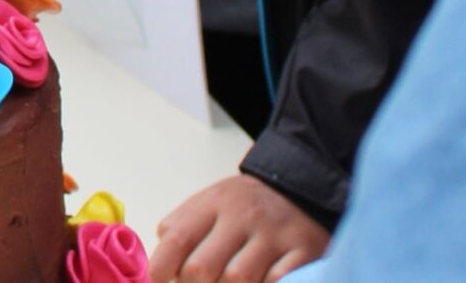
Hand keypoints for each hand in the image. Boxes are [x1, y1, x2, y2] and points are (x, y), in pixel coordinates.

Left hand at [149, 176, 328, 282]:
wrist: (302, 192)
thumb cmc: (245, 208)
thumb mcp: (210, 204)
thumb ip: (182, 230)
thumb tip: (162, 270)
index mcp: (215, 202)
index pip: (177, 238)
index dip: (162, 268)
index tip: (161, 280)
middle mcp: (244, 215)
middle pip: (203, 268)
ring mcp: (275, 235)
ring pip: (238, 280)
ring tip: (226, 282)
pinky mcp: (305, 252)